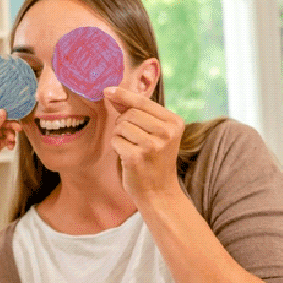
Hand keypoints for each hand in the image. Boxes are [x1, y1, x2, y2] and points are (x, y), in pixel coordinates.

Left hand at [0, 109, 17, 186]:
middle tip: (18, 129)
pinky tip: (10, 147)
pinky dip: (9, 143)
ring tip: (11, 141)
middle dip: (8, 126)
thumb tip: (2, 111)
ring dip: (9, 135)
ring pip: (3, 132)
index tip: (12, 117)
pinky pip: (5, 141)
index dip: (2, 116)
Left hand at [104, 87, 185, 201]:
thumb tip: (112, 93)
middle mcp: (166, 132)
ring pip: (121, 125)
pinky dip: (117, 146)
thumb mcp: (156, 133)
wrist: (159, 192)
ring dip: (120, 135)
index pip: (143, 102)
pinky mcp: (137, 157)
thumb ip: (137, 112)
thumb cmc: (154, 160)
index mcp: (174, 122)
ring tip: (132, 147)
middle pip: (130, 113)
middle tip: (133, 138)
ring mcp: (152, 145)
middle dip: (124, 122)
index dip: (124, 95)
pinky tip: (127, 156)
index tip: (107, 90)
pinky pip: (116, 140)